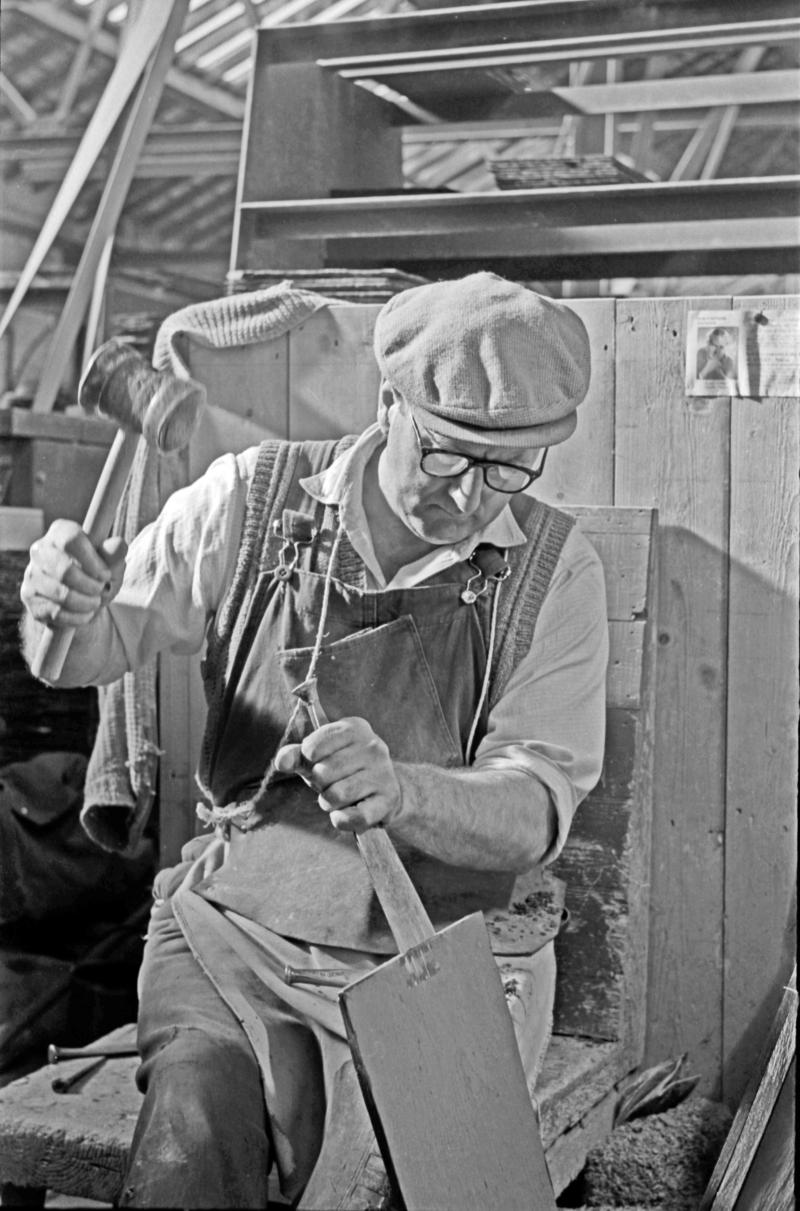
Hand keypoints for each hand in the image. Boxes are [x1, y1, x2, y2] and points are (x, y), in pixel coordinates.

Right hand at [21, 519, 126, 629]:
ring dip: (85, 603)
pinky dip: (77, 617)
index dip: (92, 561)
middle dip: (90, 586)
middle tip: (101, 590)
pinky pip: (55, 612)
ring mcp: (31, 574)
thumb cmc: (95, 575)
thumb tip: (119, 545)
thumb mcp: (110, 565)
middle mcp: (40, 550)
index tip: (105, 575)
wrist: (80, 601)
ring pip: (60, 594)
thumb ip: (114, 555)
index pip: (71, 540)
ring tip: (95, 603)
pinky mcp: (29, 598)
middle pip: (65, 570)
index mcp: (60, 533)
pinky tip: (85, 614)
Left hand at [274, 717, 401, 832]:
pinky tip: (345, 813)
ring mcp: (383, 772)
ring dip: (329, 802)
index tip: (319, 762)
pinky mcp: (388, 799)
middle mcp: (372, 746)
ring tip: (339, 797)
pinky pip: (353, 816)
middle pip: (322, 773)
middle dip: (319, 784)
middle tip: (331, 783)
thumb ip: (296, 755)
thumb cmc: (343, 768)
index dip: (308, 761)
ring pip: (336, 795)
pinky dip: (341, 820)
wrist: (384, 788)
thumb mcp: (317, 756)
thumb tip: (282, 762)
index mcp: (353, 728)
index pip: (312, 748)